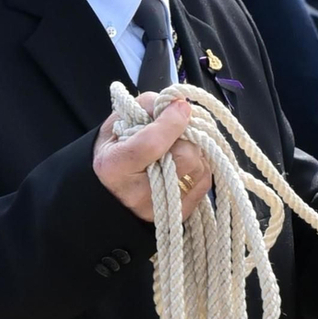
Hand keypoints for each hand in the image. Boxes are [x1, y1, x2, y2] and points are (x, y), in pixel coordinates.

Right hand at [94, 93, 211, 223]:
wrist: (112, 188)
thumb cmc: (116, 148)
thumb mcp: (119, 121)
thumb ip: (147, 108)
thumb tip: (179, 104)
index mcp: (115, 167)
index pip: (152, 144)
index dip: (170, 123)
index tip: (180, 106)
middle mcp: (137, 194)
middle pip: (185, 156)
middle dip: (185, 137)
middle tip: (176, 131)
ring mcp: (161, 208)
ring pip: (199, 167)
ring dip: (195, 151)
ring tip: (176, 148)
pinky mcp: (180, 214)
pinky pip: (205, 180)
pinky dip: (199, 165)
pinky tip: (183, 162)